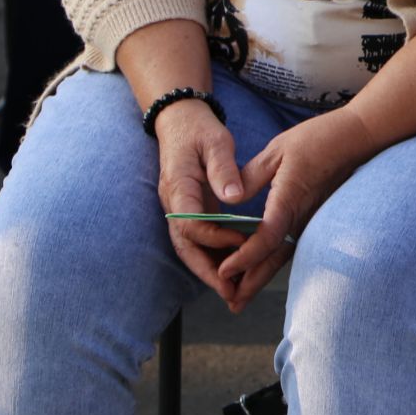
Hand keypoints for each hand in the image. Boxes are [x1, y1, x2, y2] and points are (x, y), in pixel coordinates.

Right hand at [152, 100, 249, 302]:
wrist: (181, 123)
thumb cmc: (200, 131)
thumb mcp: (215, 142)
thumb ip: (224, 168)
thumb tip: (235, 197)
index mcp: (178, 188)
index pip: (190, 224)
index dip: (215, 236)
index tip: (241, 242)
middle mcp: (174, 205)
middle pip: (185, 246)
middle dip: (207, 271)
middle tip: (232, 292)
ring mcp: (179, 211)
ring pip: (189, 248)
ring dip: (209, 270)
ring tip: (235, 291)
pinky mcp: (190, 212)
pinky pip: (198, 240)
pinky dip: (212, 256)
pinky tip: (233, 268)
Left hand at [215, 108, 380, 311]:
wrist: (359, 136)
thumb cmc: (319, 139)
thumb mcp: (278, 150)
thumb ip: (250, 176)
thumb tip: (228, 201)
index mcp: (289, 199)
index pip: (266, 239)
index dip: (243, 259)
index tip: (223, 272)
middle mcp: (302, 216)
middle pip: (274, 259)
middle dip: (251, 283)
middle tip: (232, 305)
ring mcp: (311, 219)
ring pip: (284, 256)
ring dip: (262, 277)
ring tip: (242, 296)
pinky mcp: (315, 216)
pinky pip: (292, 245)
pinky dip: (274, 261)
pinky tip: (263, 268)